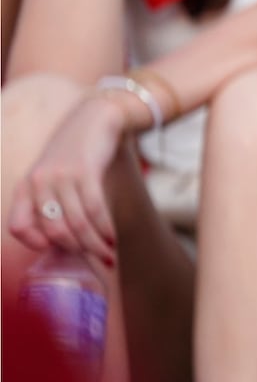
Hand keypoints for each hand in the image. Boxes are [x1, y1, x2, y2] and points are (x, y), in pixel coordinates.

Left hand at [7, 93, 129, 265]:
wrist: (93, 119)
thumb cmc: (75, 155)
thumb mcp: (53, 177)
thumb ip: (52, 204)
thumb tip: (69, 243)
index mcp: (26, 187)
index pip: (18, 227)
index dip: (36, 244)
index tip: (59, 250)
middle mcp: (38, 183)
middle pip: (54, 231)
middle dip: (78, 251)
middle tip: (97, 262)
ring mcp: (60, 177)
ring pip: (76, 223)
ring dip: (95, 245)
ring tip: (109, 256)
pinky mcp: (84, 171)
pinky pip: (94, 208)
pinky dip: (105, 228)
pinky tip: (112, 238)